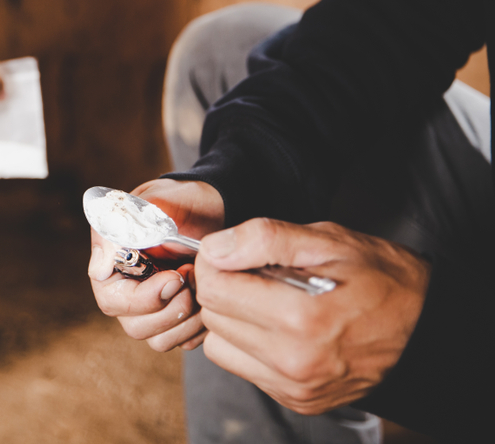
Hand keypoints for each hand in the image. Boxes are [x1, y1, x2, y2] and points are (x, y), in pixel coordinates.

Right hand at [88, 179, 224, 351]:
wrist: (206, 209)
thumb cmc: (175, 203)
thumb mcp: (150, 205)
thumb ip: (121, 229)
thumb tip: (98, 271)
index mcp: (110, 269)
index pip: (114, 302)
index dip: (146, 297)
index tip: (175, 276)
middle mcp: (126, 296)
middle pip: (136, 327)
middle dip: (171, 309)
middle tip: (193, 276)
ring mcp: (151, 313)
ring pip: (160, 341)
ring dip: (188, 319)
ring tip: (203, 284)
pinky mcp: (176, 323)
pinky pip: (184, 342)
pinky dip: (200, 327)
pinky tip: (210, 298)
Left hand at [195, 218, 430, 414]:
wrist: (425, 326)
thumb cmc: (379, 277)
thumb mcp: (328, 240)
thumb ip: (265, 239)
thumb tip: (215, 249)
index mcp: (301, 318)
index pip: (213, 289)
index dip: (217, 262)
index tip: (233, 252)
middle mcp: (294, 362)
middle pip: (213, 316)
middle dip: (225, 288)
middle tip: (257, 273)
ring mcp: (295, 387)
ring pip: (220, 346)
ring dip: (234, 319)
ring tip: (269, 300)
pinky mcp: (297, 400)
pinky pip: (244, 367)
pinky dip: (250, 344)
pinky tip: (280, 327)